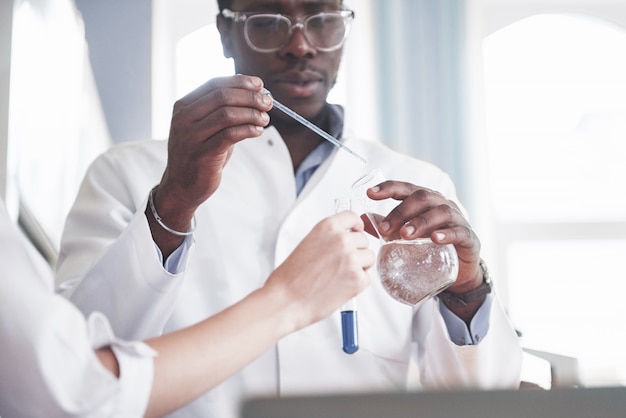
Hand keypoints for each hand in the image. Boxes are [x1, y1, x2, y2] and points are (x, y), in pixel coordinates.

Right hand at [154, 75, 272, 229]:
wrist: (182, 186)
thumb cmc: (199, 154)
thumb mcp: (206, 127)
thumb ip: (223, 111)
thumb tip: (255, 93)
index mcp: (183, 106)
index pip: (214, 84)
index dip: (239, 82)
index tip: (259, 85)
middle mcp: (184, 119)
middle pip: (222, 96)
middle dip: (250, 97)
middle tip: (268, 103)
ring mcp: (191, 136)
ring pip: (227, 114)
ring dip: (252, 114)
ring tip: (264, 119)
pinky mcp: (202, 154)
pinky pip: (230, 135)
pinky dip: (248, 130)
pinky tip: (257, 131)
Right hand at [265, 211, 373, 331]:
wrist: (286, 300)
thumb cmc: (291, 278)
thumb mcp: (308, 244)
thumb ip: (328, 238)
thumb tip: (345, 239)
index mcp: (327, 227)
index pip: (353, 217)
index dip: (356, 227)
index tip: (356, 232)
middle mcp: (342, 240)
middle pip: (364, 240)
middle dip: (357, 251)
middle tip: (342, 264)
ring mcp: (352, 259)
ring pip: (369, 257)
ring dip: (360, 266)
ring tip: (340, 276)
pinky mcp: (358, 279)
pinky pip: (367, 277)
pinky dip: (357, 284)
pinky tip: (340, 287)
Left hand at [364, 180, 482, 293]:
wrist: (458, 271)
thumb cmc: (430, 247)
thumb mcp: (405, 236)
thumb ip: (385, 226)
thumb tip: (360, 219)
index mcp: (424, 201)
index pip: (405, 188)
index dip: (389, 188)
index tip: (370, 194)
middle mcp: (441, 204)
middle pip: (421, 198)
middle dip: (401, 212)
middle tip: (384, 230)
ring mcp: (457, 219)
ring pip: (440, 212)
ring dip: (421, 222)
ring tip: (405, 236)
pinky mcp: (468, 238)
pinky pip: (459, 232)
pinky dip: (447, 234)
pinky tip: (435, 239)